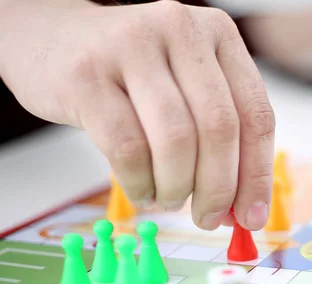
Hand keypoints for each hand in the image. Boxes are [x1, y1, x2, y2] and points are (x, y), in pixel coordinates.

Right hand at [0, 0, 274, 230]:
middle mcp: (180, 31)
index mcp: (218, 34)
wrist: (50, 39)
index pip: (256, 115)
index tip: (252, 217)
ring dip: (177, 188)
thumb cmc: (129, 72)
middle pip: (219, 128)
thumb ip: (219, 139)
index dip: (257, 175)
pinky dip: (140, 184)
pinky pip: (128, 149)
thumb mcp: (186, 87)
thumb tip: (242, 210)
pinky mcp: (87, 75)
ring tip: (170, 199)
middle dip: (219, 189)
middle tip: (209, 219)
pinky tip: (142, 190)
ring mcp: (131, 48)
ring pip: (176, 141)